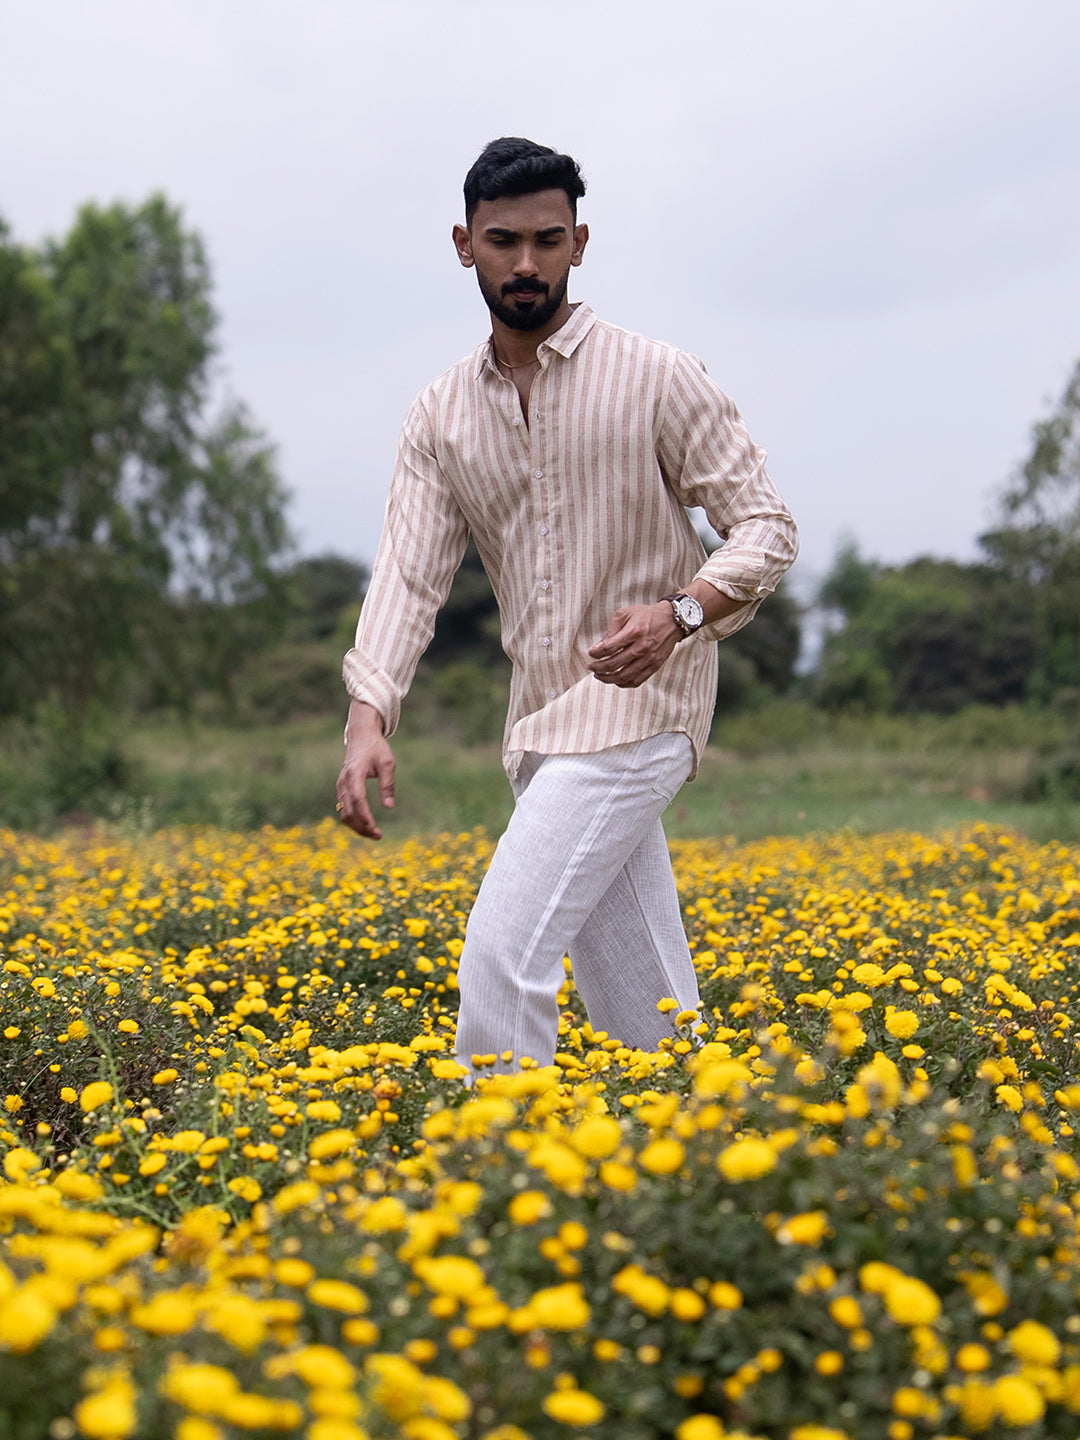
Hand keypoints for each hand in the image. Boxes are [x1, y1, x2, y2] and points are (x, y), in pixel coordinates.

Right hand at [336, 704, 395, 838]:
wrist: (361, 736)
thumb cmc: (376, 748)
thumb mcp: (387, 762)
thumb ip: (388, 784)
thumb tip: (389, 806)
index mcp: (354, 773)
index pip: (357, 800)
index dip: (365, 816)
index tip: (375, 829)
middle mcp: (344, 781)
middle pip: (348, 811)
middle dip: (362, 827)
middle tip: (378, 836)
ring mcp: (340, 785)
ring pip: (344, 813)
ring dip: (357, 826)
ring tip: (374, 833)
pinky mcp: (341, 788)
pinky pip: (344, 809)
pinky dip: (353, 820)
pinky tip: (365, 825)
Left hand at [587, 601, 680, 687]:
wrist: (672, 621)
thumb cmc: (647, 615)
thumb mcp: (626, 613)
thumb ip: (612, 629)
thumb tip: (599, 646)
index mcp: (634, 632)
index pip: (609, 647)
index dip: (596, 652)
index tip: (591, 653)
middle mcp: (642, 647)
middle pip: (614, 663)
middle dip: (598, 667)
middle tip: (591, 666)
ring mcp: (649, 659)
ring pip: (624, 676)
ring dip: (608, 678)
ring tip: (599, 675)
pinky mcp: (654, 666)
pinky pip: (636, 681)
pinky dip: (623, 683)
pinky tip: (615, 680)